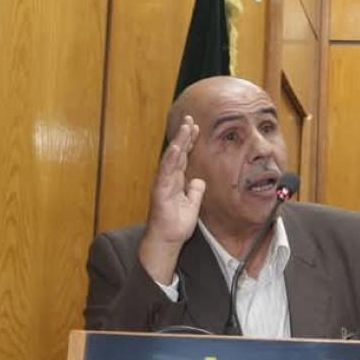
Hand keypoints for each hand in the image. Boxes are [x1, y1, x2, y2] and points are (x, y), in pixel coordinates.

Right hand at [138, 115, 205, 284]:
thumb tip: (199, 180)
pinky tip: (175, 148)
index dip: (189, 142)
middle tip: (190, 119)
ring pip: (171, 159)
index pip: (184, 157)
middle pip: (177, 153)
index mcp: (176, 181)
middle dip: (183, 136)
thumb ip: (196, 191)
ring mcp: (163, 184)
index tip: (196, 127)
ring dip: (178, 142)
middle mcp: (169, 179)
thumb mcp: (193, 205)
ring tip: (184, 128)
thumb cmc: (176, 224)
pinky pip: (165, 173)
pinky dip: (170, 160)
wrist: (167, 241)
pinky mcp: (160, 192)